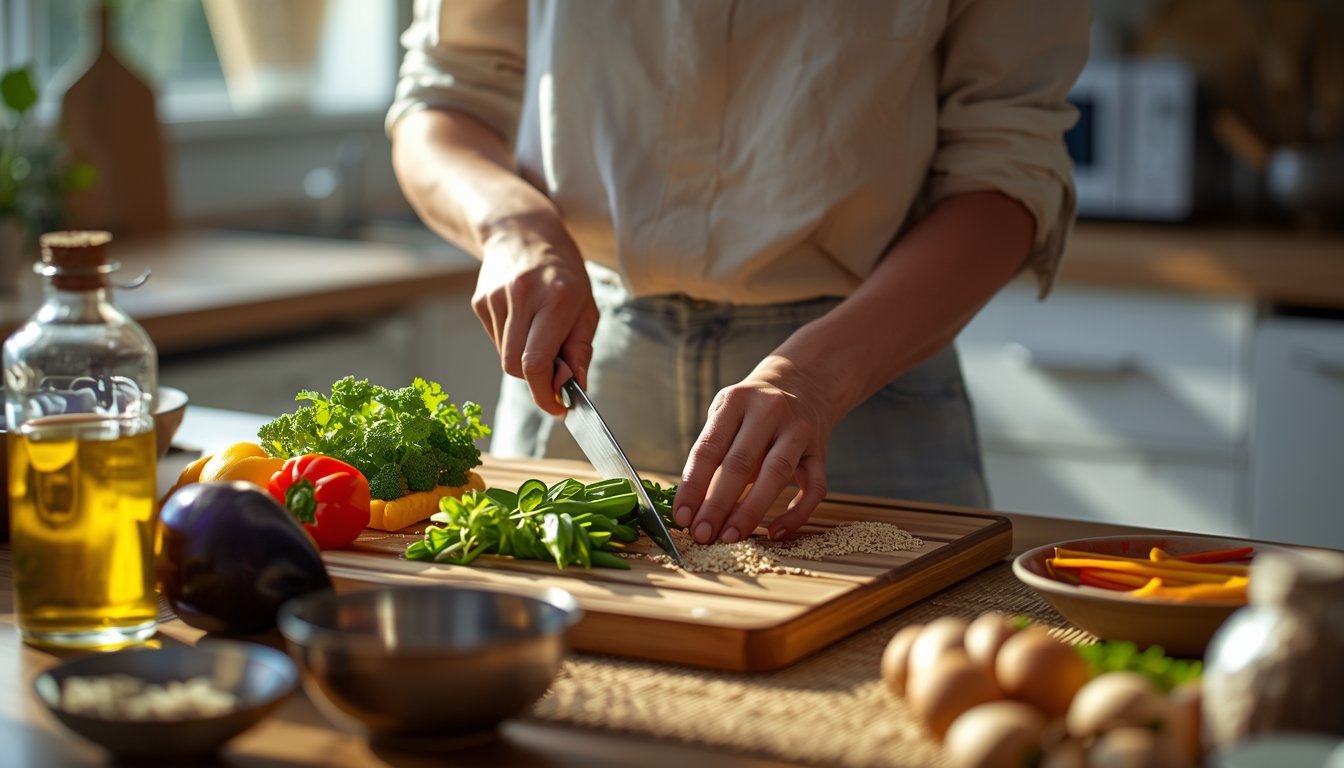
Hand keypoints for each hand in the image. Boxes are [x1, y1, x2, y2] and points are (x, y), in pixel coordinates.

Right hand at [472, 213, 597, 414]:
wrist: (522, 229)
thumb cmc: (563, 271)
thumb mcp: (586, 306)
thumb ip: (580, 350)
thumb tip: (576, 388)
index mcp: (555, 298)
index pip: (538, 362)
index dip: (545, 392)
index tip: (558, 407)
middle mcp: (521, 296)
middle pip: (516, 366)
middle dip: (536, 379)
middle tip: (554, 373)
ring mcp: (495, 298)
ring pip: (504, 356)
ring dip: (524, 359)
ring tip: (539, 332)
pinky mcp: (479, 302)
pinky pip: (496, 341)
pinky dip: (511, 342)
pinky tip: (522, 319)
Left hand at [672, 356, 833, 543]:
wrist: (805, 382)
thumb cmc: (753, 409)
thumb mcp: (727, 415)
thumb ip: (713, 453)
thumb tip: (693, 505)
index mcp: (737, 400)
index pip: (709, 448)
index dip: (693, 485)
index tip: (682, 516)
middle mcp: (770, 411)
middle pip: (740, 463)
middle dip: (717, 504)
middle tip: (701, 534)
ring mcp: (799, 430)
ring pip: (776, 475)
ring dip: (751, 511)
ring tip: (730, 536)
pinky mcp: (820, 450)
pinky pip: (814, 488)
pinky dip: (796, 514)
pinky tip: (775, 532)